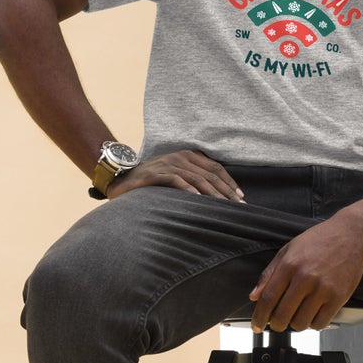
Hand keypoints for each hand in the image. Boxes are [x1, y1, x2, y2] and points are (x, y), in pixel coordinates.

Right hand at [105, 150, 244, 201]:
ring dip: (212, 194)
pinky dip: (189, 190)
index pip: (215, 167)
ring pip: (197, 178)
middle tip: (238, 207)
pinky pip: (176, 181)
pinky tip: (198, 200)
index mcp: (188, 156)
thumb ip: (193, 179)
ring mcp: (167, 164)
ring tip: (223, 207)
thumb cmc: (152, 181)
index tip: (241, 197)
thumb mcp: (175, 176)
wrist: (121, 178)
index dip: (230, 182)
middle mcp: (180, 157)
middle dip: (226, 191)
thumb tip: (216, 196)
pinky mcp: (155, 174)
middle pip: (209, 174)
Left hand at [248, 216, 362, 332]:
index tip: (257, 326)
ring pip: (301, 323)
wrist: (350, 234)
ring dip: (295, 324)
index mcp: (290, 265)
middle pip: (282, 315)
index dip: (259, 317)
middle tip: (277, 323)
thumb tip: (254, 296)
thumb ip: (269, 273)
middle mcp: (305, 278)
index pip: (268, 299)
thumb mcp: (288, 250)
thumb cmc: (319, 240)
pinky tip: (312, 314)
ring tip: (297, 315)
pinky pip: (321, 322)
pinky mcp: (339, 297)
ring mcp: (323, 289)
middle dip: (276, 325)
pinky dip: (313, 324)